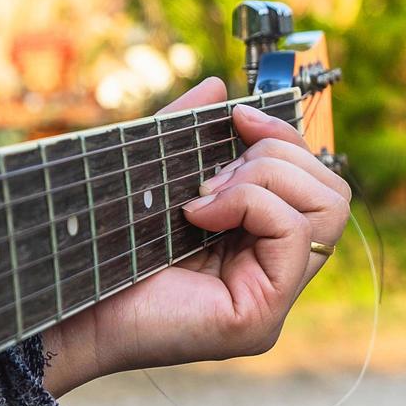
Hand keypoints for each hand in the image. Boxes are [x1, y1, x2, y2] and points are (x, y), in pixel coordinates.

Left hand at [40, 77, 350, 395]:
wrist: (73, 308)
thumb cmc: (107, 252)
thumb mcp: (159, 178)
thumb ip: (187, 134)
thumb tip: (220, 87)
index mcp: (259, 246)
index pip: (316, 183)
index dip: (286, 139)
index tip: (237, 118)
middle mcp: (275, 276)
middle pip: (333, 193)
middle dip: (279, 158)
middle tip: (215, 173)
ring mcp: (273, 301)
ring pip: (326, 209)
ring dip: (265, 179)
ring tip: (205, 194)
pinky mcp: (261, 318)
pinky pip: (292, 232)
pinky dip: (248, 204)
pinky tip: (198, 215)